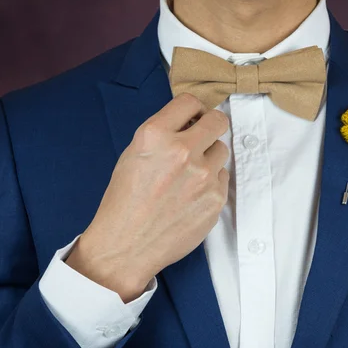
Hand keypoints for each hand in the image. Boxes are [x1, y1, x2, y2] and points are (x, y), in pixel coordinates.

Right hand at [66, 93, 229, 301]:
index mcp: (155, 136)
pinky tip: (192, 196)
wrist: (126, 246)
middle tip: (202, 138)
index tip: (193, 118)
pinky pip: (223, 178)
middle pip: (217, 120)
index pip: (190, 102)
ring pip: (222, 150)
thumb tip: (190, 123)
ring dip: (210, 157)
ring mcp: (203, 176)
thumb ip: (162, 135)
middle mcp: (181, 151)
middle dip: (210, 126)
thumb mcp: (133, 155)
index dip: (193, 110)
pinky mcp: (216, 198)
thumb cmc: (124, 202)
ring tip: (190, 175)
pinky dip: (212, 183)